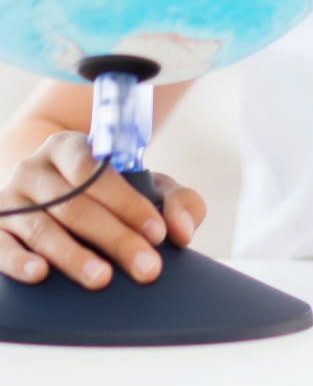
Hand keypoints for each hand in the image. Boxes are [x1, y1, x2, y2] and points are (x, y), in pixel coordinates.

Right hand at [0, 132, 204, 288]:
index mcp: (70, 147)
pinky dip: (19, 262)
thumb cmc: (104, 194)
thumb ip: (173, 200)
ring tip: (102, 278)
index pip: (97, 173)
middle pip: (75, 204)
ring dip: (73, 256)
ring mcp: (10, 200)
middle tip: (145, 266)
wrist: (43, 192)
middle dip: (114, 238)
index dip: (127, 204)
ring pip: (42, 228)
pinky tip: (40, 275)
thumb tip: (182, 230)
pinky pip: (1, 248)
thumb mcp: (141, 186)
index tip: (157, 233)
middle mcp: (35, 169)